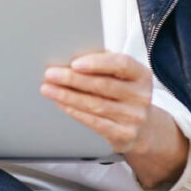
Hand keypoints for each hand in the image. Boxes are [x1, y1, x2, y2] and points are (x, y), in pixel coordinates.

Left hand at [40, 51, 187, 187]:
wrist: (142, 128)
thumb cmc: (123, 94)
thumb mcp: (121, 77)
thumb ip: (103, 64)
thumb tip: (72, 56)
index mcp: (142, 75)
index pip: (122, 64)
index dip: (97, 63)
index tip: (74, 63)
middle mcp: (141, 96)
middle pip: (103, 85)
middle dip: (72, 79)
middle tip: (50, 74)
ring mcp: (134, 117)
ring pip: (95, 104)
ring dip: (67, 95)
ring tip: (48, 88)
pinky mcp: (125, 134)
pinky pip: (95, 122)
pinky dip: (75, 111)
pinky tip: (61, 103)